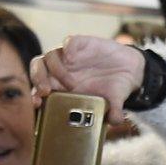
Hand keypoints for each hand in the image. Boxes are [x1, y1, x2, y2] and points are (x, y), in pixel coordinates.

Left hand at [30, 35, 144, 124]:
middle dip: (38, 80)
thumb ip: (113, 111)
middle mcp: (62, 70)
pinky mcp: (81, 44)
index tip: (38, 103)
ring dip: (55, 69)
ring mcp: (70, 56)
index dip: (35, 96)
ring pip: (48, 56)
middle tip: (45, 91)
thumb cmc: (115, 88)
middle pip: (38, 70)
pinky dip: (68, 48)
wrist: (130, 69)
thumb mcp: (114, 102)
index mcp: (63, 87)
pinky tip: (73, 56)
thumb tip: (116, 121)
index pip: (39, 90)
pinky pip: (69, 43)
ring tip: (71, 83)